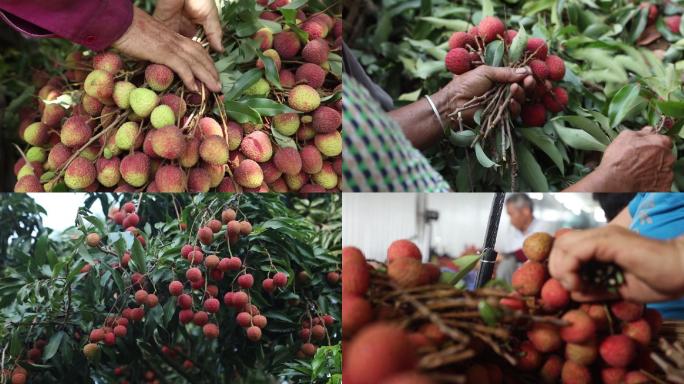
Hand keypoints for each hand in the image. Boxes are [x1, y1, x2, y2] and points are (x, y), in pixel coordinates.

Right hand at [113, 7, 220, 91]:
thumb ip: (156, 51)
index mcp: (173, 36)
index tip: (212, 72)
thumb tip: (156, 63)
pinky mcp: (163, 52)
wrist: (118, 22)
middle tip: (219, 85)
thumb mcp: (148, 41)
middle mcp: (176, 40)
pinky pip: (181, 66)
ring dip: (207, 76)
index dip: (206, 61)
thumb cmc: (128, 31)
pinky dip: (190, 78)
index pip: (196, 48)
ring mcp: (171, 46)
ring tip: (215, 89)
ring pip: (195, 62)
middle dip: (212, 71)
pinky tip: (195, 88)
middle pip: (200, 56)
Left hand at [432, 65, 535, 123]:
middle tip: (528, 81)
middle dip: (528, 84)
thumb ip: (505, 72)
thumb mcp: (486, 72)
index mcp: (500, 77)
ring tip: (515, 89)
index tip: (530, 73)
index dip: (526, 75)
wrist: (454, 102)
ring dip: (521, 93)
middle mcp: (503, 89)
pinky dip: (515, 106)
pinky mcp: (500, 114)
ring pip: (520, 99)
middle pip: (523, 88)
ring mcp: (502, 102)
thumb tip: (526, 71)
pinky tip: (512, 100)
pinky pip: (513, 112)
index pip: (518, 76)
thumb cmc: (466, 84)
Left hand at [548, 225, 683, 302]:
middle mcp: (598, 236)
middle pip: (559, 244)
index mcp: (598, 245)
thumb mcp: (615, 289)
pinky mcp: (610, 240)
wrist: (683, 273)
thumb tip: (571, 291)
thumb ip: (593, 288)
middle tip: (570, 287)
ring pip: (563, 244)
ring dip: (562, 268)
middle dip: (556, 268)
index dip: (558, 267)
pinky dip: (571, 268)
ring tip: (575, 285)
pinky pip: (577, 250)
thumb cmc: (657, 281)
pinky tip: (580, 283)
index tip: (568, 287)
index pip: (564, 247)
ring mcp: (604, 236)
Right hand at [594, 127, 673, 190]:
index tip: (646, 148)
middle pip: (665, 155)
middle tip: (640, 161)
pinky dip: (654, 183)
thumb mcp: (625, 137)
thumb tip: (648, 130)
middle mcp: (668, 158)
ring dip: (655, 170)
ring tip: (639, 173)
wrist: (615, 182)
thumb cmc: (619, 158)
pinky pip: (661, 183)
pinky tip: (642, 182)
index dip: (654, 144)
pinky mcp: (664, 187)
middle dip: (656, 157)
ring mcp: (667, 173)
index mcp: (661, 143)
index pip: (664, 140)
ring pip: (664, 170)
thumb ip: (641, 132)